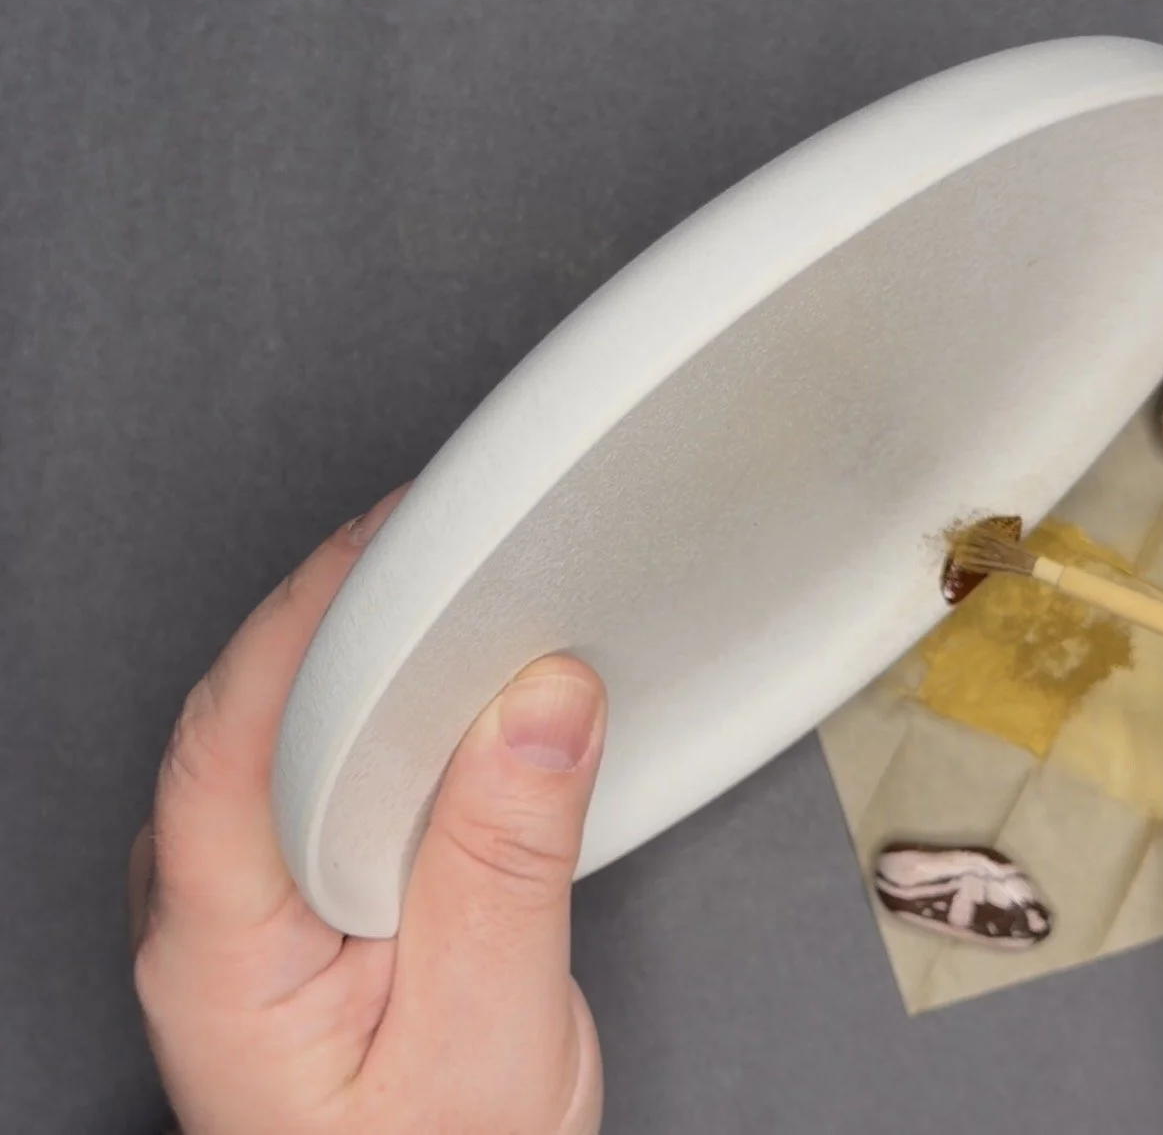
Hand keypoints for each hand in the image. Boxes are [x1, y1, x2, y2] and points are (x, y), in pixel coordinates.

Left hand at [129, 486, 606, 1134]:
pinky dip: (405, 713)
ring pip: (295, 730)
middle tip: (474, 563)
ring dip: (390, 666)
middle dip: (367, 621)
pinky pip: (333, 762)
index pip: (230, 737)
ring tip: (481, 621)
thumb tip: (542, 704)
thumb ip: (509, 868)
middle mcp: (209, 913)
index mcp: (219, 955)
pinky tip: (464, 702)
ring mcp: (250, 898)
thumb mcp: (492, 1035)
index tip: (407, 539)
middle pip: (257, 710)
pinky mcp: (303, 886)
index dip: (315, 616)